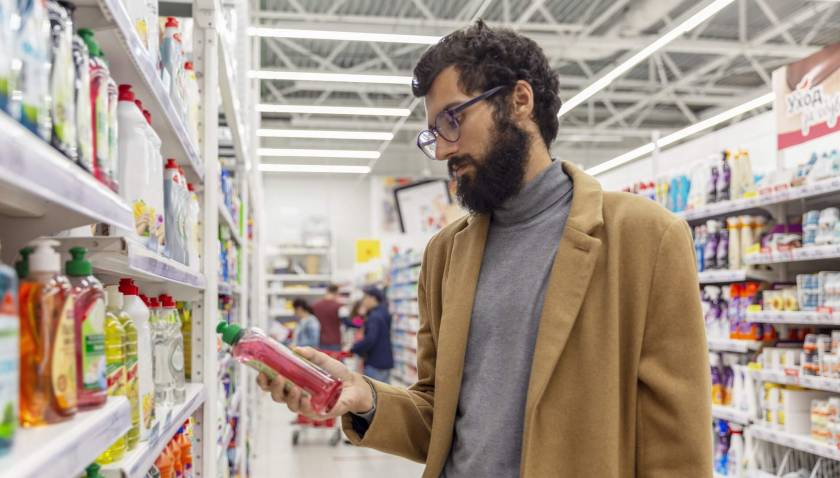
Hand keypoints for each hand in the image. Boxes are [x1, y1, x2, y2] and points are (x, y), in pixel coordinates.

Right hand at [256, 346, 373, 419]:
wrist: (355, 385)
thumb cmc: (336, 374)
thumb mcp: (323, 360)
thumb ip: (311, 354)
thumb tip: (296, 348)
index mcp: (293, 383)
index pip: (273, 385)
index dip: (264, 381)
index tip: (260, 372)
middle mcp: (297, 396)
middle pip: (277, 397)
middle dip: (274, 388)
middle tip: (277, 377)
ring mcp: (306, 406)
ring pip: (290, 405)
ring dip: (289, 397)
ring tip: (294, 387)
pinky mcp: (319, 412)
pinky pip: (307, 412)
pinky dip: (304, 405)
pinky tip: (305, 398)